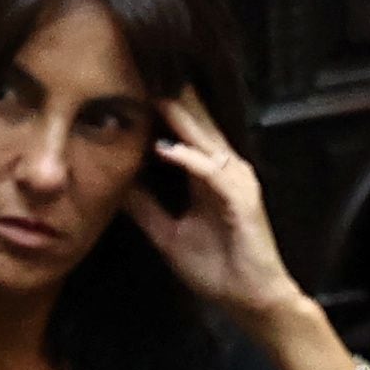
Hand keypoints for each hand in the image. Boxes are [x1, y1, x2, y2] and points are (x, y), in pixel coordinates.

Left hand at [124, 90, 302, 329]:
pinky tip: (165, 150)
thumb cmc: (218, 271)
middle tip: (140, 68)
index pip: (184, 132)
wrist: (252, 302)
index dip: (161, 109)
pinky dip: (189, 160)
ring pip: (205, 140)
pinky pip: (213, 173)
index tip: (132, 85)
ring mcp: (237, 183)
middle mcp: (224, 172)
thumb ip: (146, 209)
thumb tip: (117, 186)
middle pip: (196, 124)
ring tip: (151, 92)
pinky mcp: (243, 201)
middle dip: (171, 97)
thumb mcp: (169, 236)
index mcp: (208, 177)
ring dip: (179, 117)